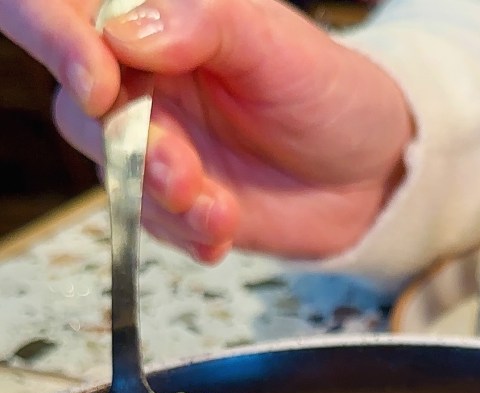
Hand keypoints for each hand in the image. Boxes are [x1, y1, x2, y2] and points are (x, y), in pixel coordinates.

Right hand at [0, 0, 413, 262]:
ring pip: (113, 173)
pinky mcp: (178, 204)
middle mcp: (143, 82)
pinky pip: (153, 224)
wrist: (371, 173)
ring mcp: (157, 147)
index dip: (59, 42)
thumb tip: (124, 29)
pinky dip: (187, 233)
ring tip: (218, 208)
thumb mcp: (276, 43)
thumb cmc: (328, 93)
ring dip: (160, 199)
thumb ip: (202, 24)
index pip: (64, 13)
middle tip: (182, 171)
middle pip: (80, 108)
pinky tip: (223, 229)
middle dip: (129, 148)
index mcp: (153, 20)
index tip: (100, 85)